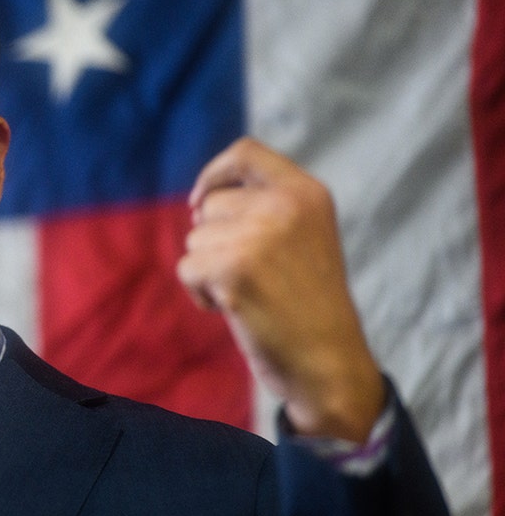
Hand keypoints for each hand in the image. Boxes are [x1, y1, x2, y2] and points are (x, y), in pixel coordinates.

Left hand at [176, 138, 385, 441]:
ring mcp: (260, 235)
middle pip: (210, 204)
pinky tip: (233, 309)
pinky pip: (187, 269)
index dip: (213, 174)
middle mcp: (285, 206)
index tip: (197, 201)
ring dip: (208, 270)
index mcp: (307, 192)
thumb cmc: (307, 305)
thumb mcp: (301, 238)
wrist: (329, 364)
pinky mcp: (234, 269)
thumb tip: (198, 201)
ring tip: (250, 293)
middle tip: (251, 275)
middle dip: (213, 240)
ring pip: (195, 239)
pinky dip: (199, 293)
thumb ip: (264, 208)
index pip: (245, 152)